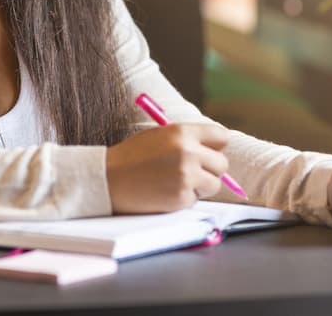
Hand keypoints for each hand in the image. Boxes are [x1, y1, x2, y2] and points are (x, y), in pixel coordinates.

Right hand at [106, 124, 231, 213]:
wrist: (109, 179)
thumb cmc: (132, 156)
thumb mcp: (160, 136)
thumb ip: (188, 139)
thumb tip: (215, 150)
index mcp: (182, 132)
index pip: (221, 136)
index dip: (216, 146)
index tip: (209, 151)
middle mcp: (188, 152)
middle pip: (222, 163)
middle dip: (210, 169)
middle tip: (193, 171)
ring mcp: (186, 176)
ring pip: (214, 184)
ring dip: (201, 185)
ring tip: (176, 181)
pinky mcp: (182, 197)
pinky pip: (197, 199)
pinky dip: (185, 198)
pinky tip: (166, 191)